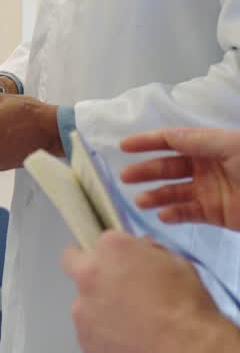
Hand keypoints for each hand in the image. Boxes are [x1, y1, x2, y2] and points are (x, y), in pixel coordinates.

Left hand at [61, 231, 220, 352]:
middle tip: (112, 287)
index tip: (127, 266)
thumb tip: (140, 252)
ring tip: (131, 327)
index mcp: (111, 249)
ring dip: (99, 308)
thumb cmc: (186, 305)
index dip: (116, 254)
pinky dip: (104, 336)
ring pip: (83, 303)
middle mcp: (88, 276)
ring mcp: (82, 311)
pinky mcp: (84, 341)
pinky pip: (90, 333)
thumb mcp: (177, 263)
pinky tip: (129, 345)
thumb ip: (150, 252)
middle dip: (88, 269)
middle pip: (73, 263)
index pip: (102, 242)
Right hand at [119, 128, 239, 231]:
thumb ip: (198, 141)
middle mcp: (204, 166)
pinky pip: (188, 213)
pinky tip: (162, 216)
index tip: (124, 147)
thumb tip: (168, 136)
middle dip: (146, 171)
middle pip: (168, 167)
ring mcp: (208, 191)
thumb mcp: (230, 146)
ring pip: (174, 192)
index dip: (147, 142)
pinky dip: (174, 215)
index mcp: (208, 145)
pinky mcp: (215, 214)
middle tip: (125, 178)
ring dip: (156, 195)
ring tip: (141, 202)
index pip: (171, 140)